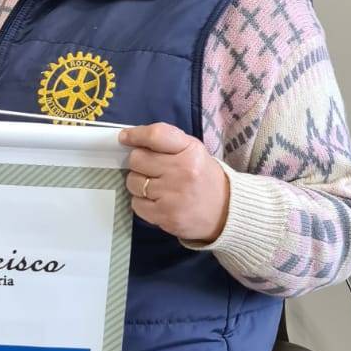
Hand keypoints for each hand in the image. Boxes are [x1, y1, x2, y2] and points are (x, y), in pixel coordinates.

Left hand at [118, 122, 229, 242]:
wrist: (226, 213)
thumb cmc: (204, 178)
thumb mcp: (194, 152)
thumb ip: (167, 143)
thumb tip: (130, 139)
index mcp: (191, 150)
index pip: (155, 135)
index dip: (135, 135)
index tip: (124, 138)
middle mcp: (182, 171)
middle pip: (137, 159)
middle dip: (139, 163)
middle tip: (151, 169)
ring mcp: (173, 195)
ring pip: (133, 182)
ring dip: (138, 184)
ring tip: (156, 187)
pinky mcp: (165, 216)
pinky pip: (136, 204)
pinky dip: (141, 202)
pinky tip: (157, 201)